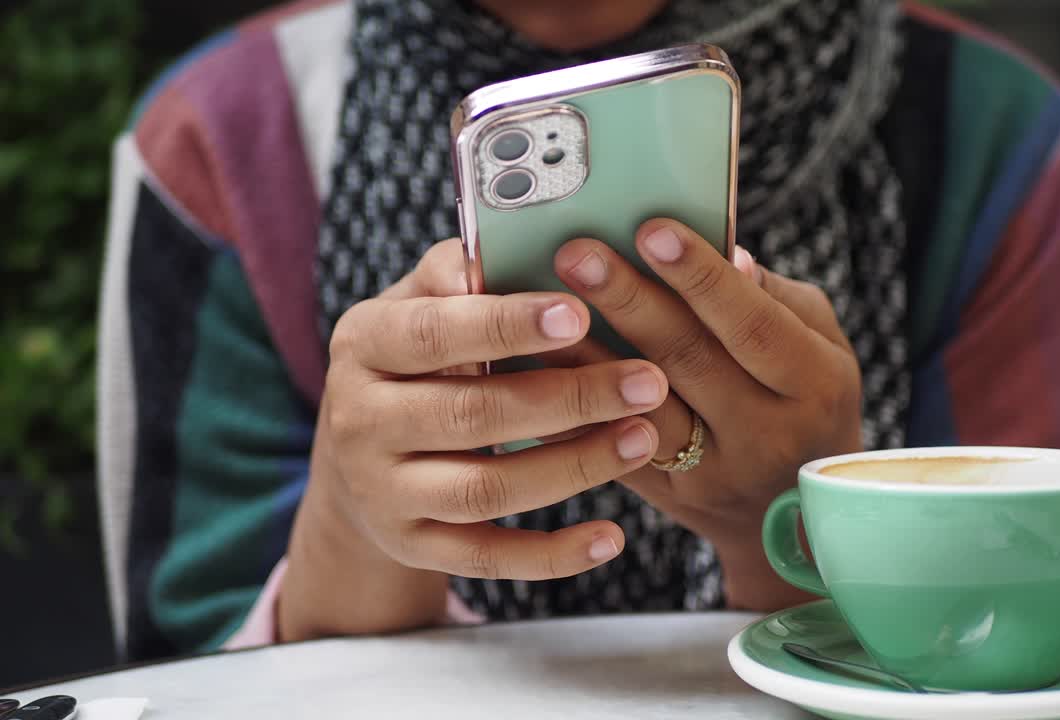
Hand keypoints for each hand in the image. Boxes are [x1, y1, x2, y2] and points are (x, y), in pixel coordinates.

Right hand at [280, 240, 667, 640]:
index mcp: (364, 344)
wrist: (357, 458)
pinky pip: (486, 558)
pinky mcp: (413, 547)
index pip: (434, 332)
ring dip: (573, 467)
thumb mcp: (417, 305)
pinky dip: (551, 555)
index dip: (505, 325)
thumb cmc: (415, 358)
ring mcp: (383, 493)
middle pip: (471, 415)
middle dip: (569, 399)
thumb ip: (457, 274)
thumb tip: (509, 241)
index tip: (580, 314)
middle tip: (649, 380)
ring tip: (644, 438)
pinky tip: (612, 537)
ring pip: (485, 491)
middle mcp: (360, 422)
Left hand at [550, 219, 862, 610]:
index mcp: (813, 384)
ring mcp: (713, 471)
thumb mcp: (822, 347)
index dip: (700, 276)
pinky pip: (613, 443)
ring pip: (641, 407)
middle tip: (576, 252)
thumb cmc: (808, 402)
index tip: (652, 229)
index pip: (752, 323)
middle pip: (688, 359)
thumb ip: (775, 299)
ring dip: (587, 354)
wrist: (800, 514)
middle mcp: (765, 433)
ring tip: (541, 304)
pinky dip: (575, 402)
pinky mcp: (669, 493)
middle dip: (627, 299)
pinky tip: (538, 361)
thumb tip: (726, 253)